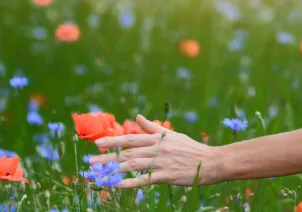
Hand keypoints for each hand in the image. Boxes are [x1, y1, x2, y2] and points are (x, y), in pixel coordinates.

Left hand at [89, 114, 222, 188]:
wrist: (210, 161)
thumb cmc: (191, 148)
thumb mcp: (172, 135)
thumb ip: (152, 128)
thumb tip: (138, 116)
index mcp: (158, 138)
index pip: (131, 138)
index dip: (114, 141)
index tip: (98, 143)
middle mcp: (157, 149)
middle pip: (128, 153)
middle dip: (108, 157)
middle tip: (91, 161)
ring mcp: (161, 162)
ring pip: (133, 166)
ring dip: (114, 170)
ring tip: (99, 174)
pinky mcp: (166, 175)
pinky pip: (145, 180)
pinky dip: (130, 183)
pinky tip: (118, 185)